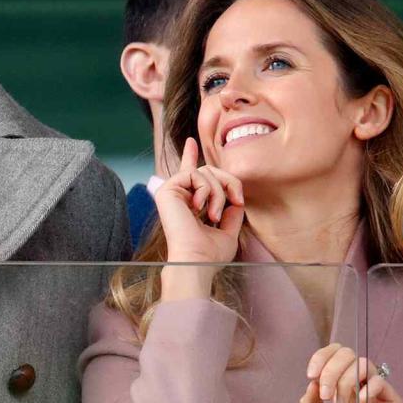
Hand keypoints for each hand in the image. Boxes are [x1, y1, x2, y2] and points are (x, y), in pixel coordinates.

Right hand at [156, 138, 244, 301]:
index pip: (191, 175)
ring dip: (219, 192)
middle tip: (236, 202)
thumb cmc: (210, 254)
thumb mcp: (229, 230)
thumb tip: (235, 198)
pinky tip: (200, 208)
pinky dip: (205, 190)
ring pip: (205, 171)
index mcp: (189, 203)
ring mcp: (171, 191)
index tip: (191, 141)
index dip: (190, 156)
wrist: (196, 261)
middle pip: (210, 170)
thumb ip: (231, 211)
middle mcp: (178, 195)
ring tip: (213, 214)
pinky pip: (195, 173)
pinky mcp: (166, 189)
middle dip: (230, 183)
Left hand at [299, 344, 402, 402]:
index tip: (311, 375)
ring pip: (362, 363)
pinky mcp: (391, 399)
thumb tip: (311, 383)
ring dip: (346, 381)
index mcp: (339, 386)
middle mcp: (357, 383)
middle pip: (345, 354)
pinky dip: (366, 391)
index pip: (331, 355)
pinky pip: (379, 382)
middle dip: (330, 370)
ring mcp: (374, 390)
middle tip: (326, 395)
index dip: (320, 358)